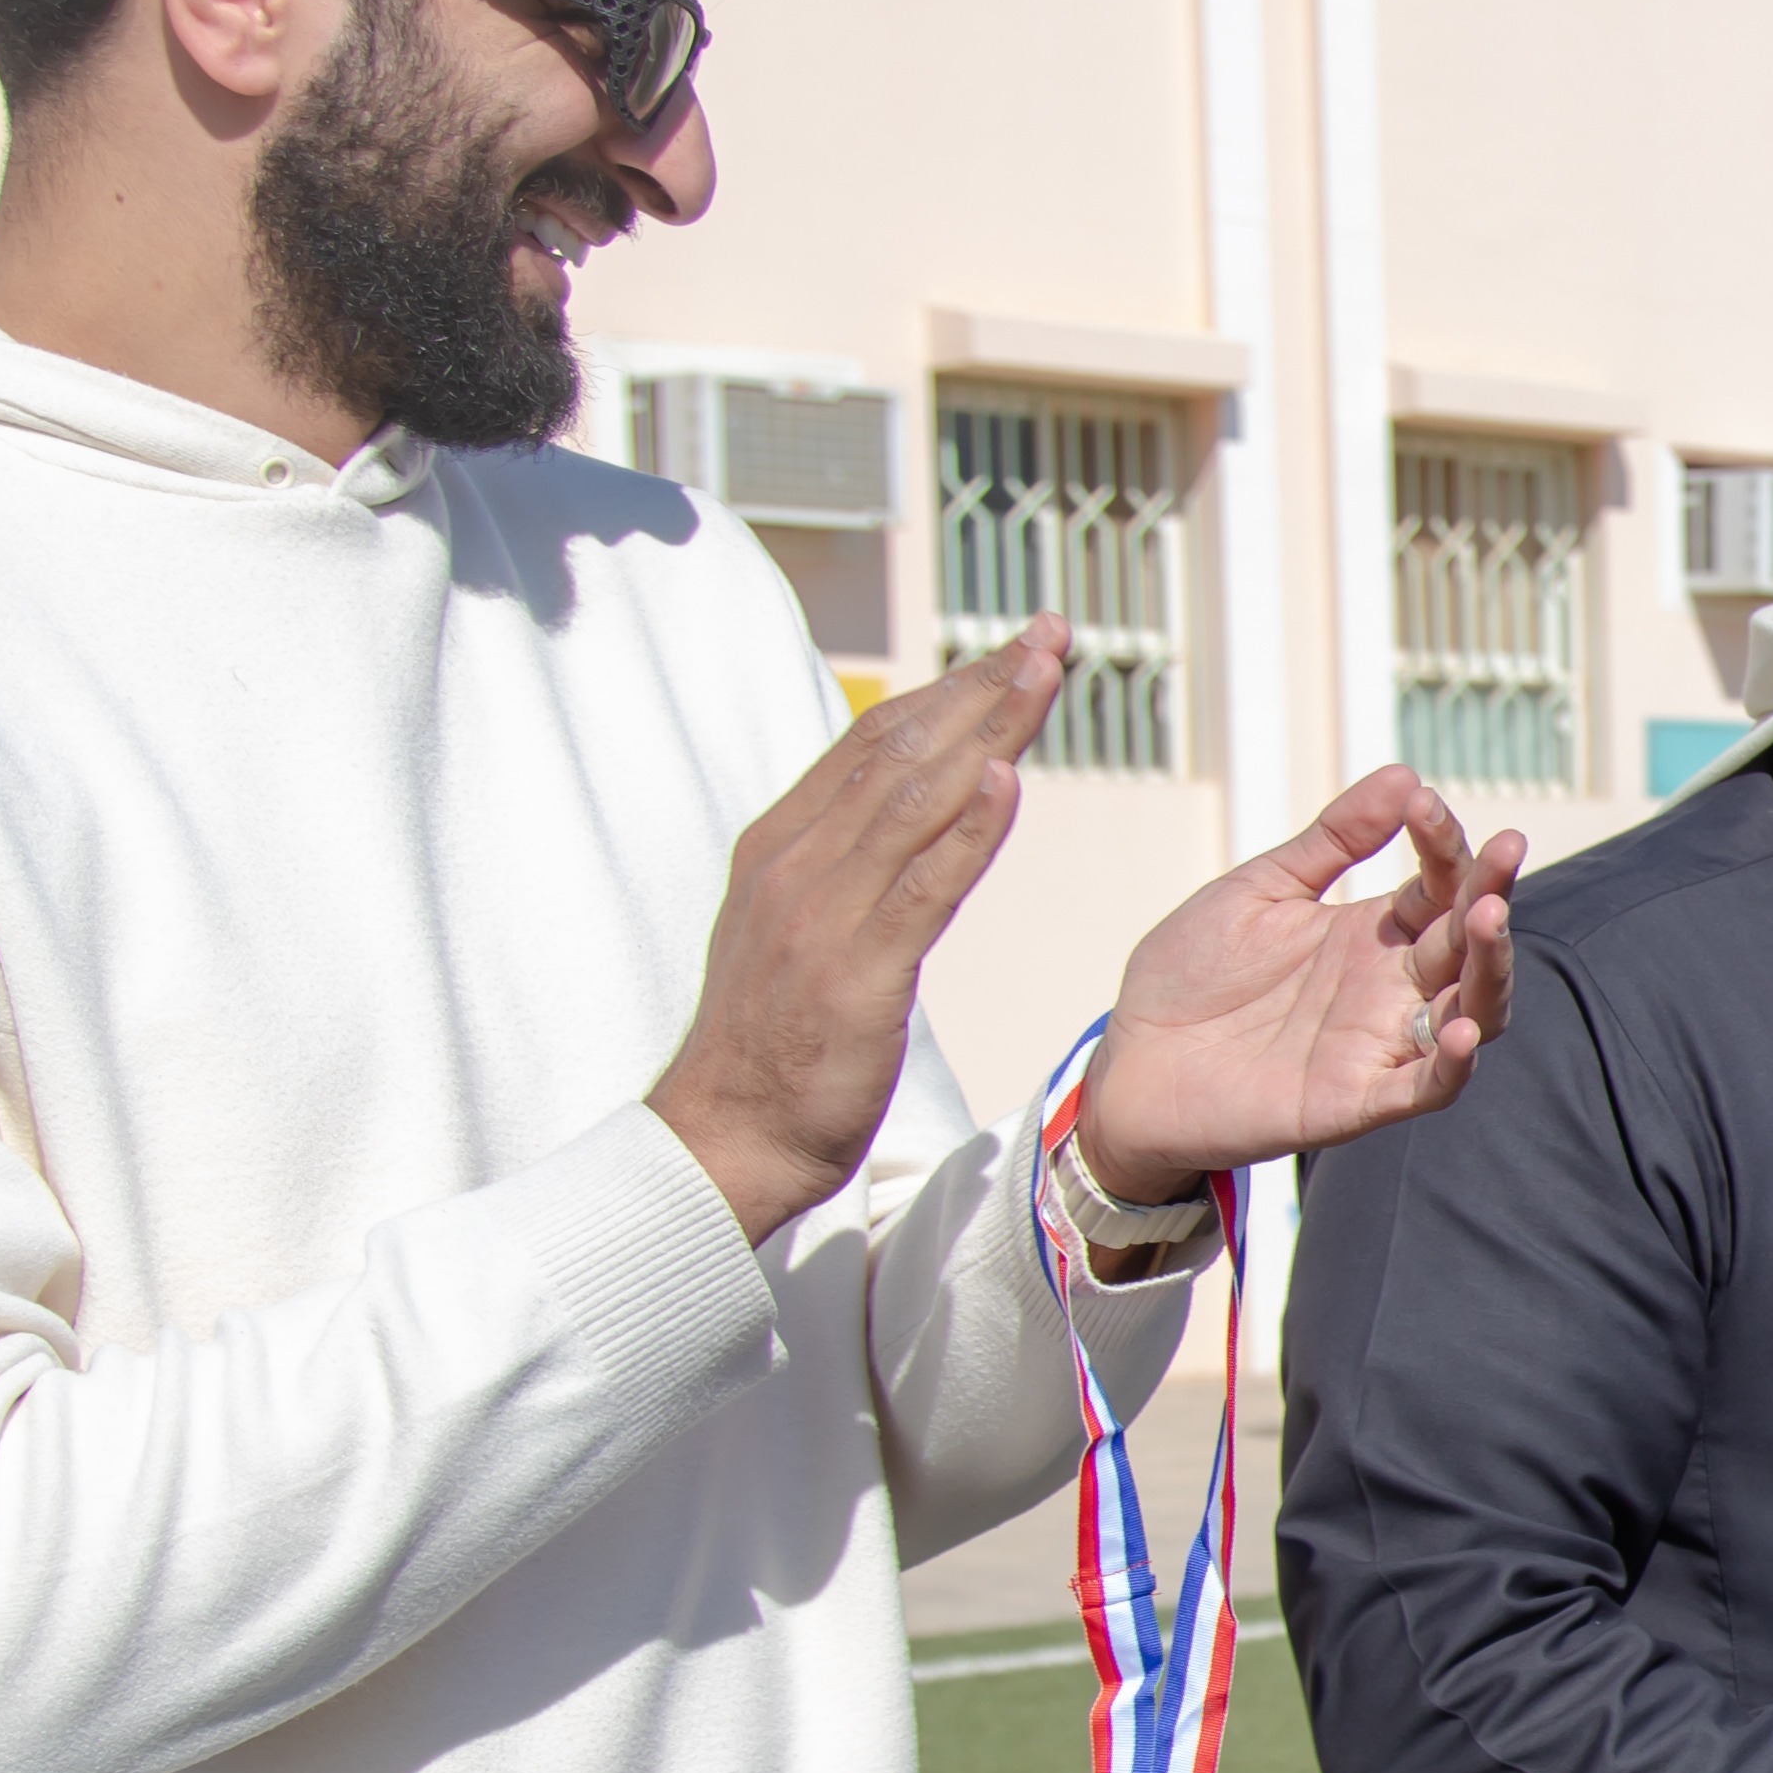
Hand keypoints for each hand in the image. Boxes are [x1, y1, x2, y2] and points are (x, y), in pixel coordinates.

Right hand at [654, 626, 1064, 1244]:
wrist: (724, 1137)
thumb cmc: (773, 1044)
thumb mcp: (801, 929)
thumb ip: (844, 866)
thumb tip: (907, 813)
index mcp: (782, 846)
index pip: (874, 741)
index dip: (948, 689)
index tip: (1012, 652)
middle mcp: (796, 862)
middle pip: (899, 748)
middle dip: (979, 685)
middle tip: (1048, 635)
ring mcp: (821, 913)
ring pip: (913, 798)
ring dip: (986, 730)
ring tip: (1043, 675)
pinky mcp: (852, 972)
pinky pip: (917, 888)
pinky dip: (964, 830)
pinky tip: (1007, 781)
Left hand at [1073, 767, 1530, 1204]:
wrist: (1134, 1062)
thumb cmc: (1193, 976)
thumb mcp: (1260, 890)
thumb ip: (1330, 841)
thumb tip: (1403, 774)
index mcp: (1373, 933)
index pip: (1440, 884)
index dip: (1444, 843)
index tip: (1421, 802)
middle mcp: (1390, 986)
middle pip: (1470, 942)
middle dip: (1492, 893)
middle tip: (1506, 850)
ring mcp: (1379, 1043)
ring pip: (1472, 1011)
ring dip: (1492, 968)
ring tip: (1489, 918)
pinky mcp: (1356, 1099)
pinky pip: (1424, 1087)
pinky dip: (1451, 1064)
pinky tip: (1461, 1030)